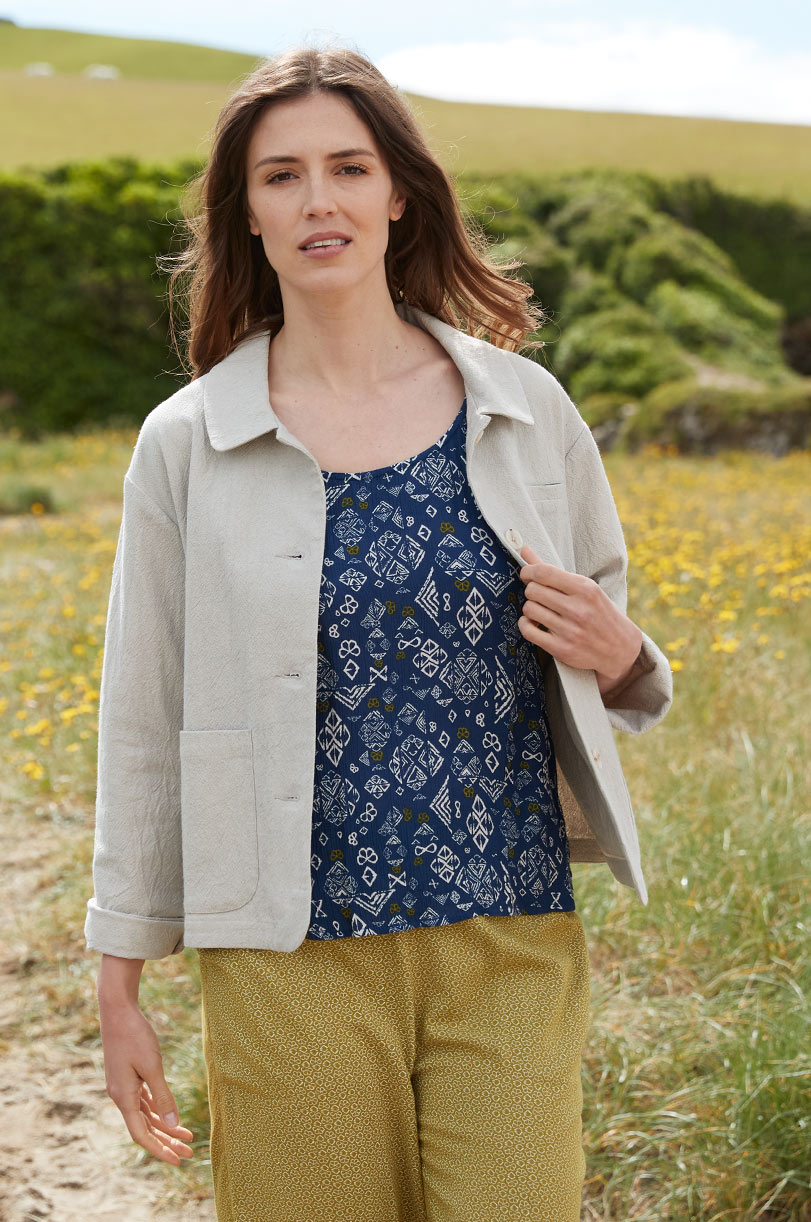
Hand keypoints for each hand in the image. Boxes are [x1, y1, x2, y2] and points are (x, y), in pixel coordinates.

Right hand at [99, 998, 194, 1165]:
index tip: (177, 1161)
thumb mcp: (152, 1066)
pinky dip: (158, 1110)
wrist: (117, 1011)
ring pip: (145, 1115)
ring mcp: (123, 1087)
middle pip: (145, 1128)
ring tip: (187, 1138)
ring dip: (165, 1128)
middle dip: (167, 1142)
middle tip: (189, 1154)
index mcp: (123, 1097)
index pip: (141, 1134)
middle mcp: (120, 1096)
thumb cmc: (135, 1036)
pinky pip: (144, 1102)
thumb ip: (163, 1096)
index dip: (159, 1150)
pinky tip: (171, 1116)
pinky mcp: (128, 1077)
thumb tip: (173, 1125)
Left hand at [516, 543, 641, 689]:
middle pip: (533, 590)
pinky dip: (526, 625)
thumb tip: (525, 550)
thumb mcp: (585, 588)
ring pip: (529, 609)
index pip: (544, 572)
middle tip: (539, 595)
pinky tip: (535, 623)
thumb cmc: (600, 614)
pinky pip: (528, 631)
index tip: (527, 574)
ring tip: (541, 610)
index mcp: (586, 589)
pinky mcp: (561, 649)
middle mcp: (578, 609)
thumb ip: (553, 571)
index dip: (528, 571)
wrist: (620, 648)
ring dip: (530, 608)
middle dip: (531, 590)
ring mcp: (570, 630)